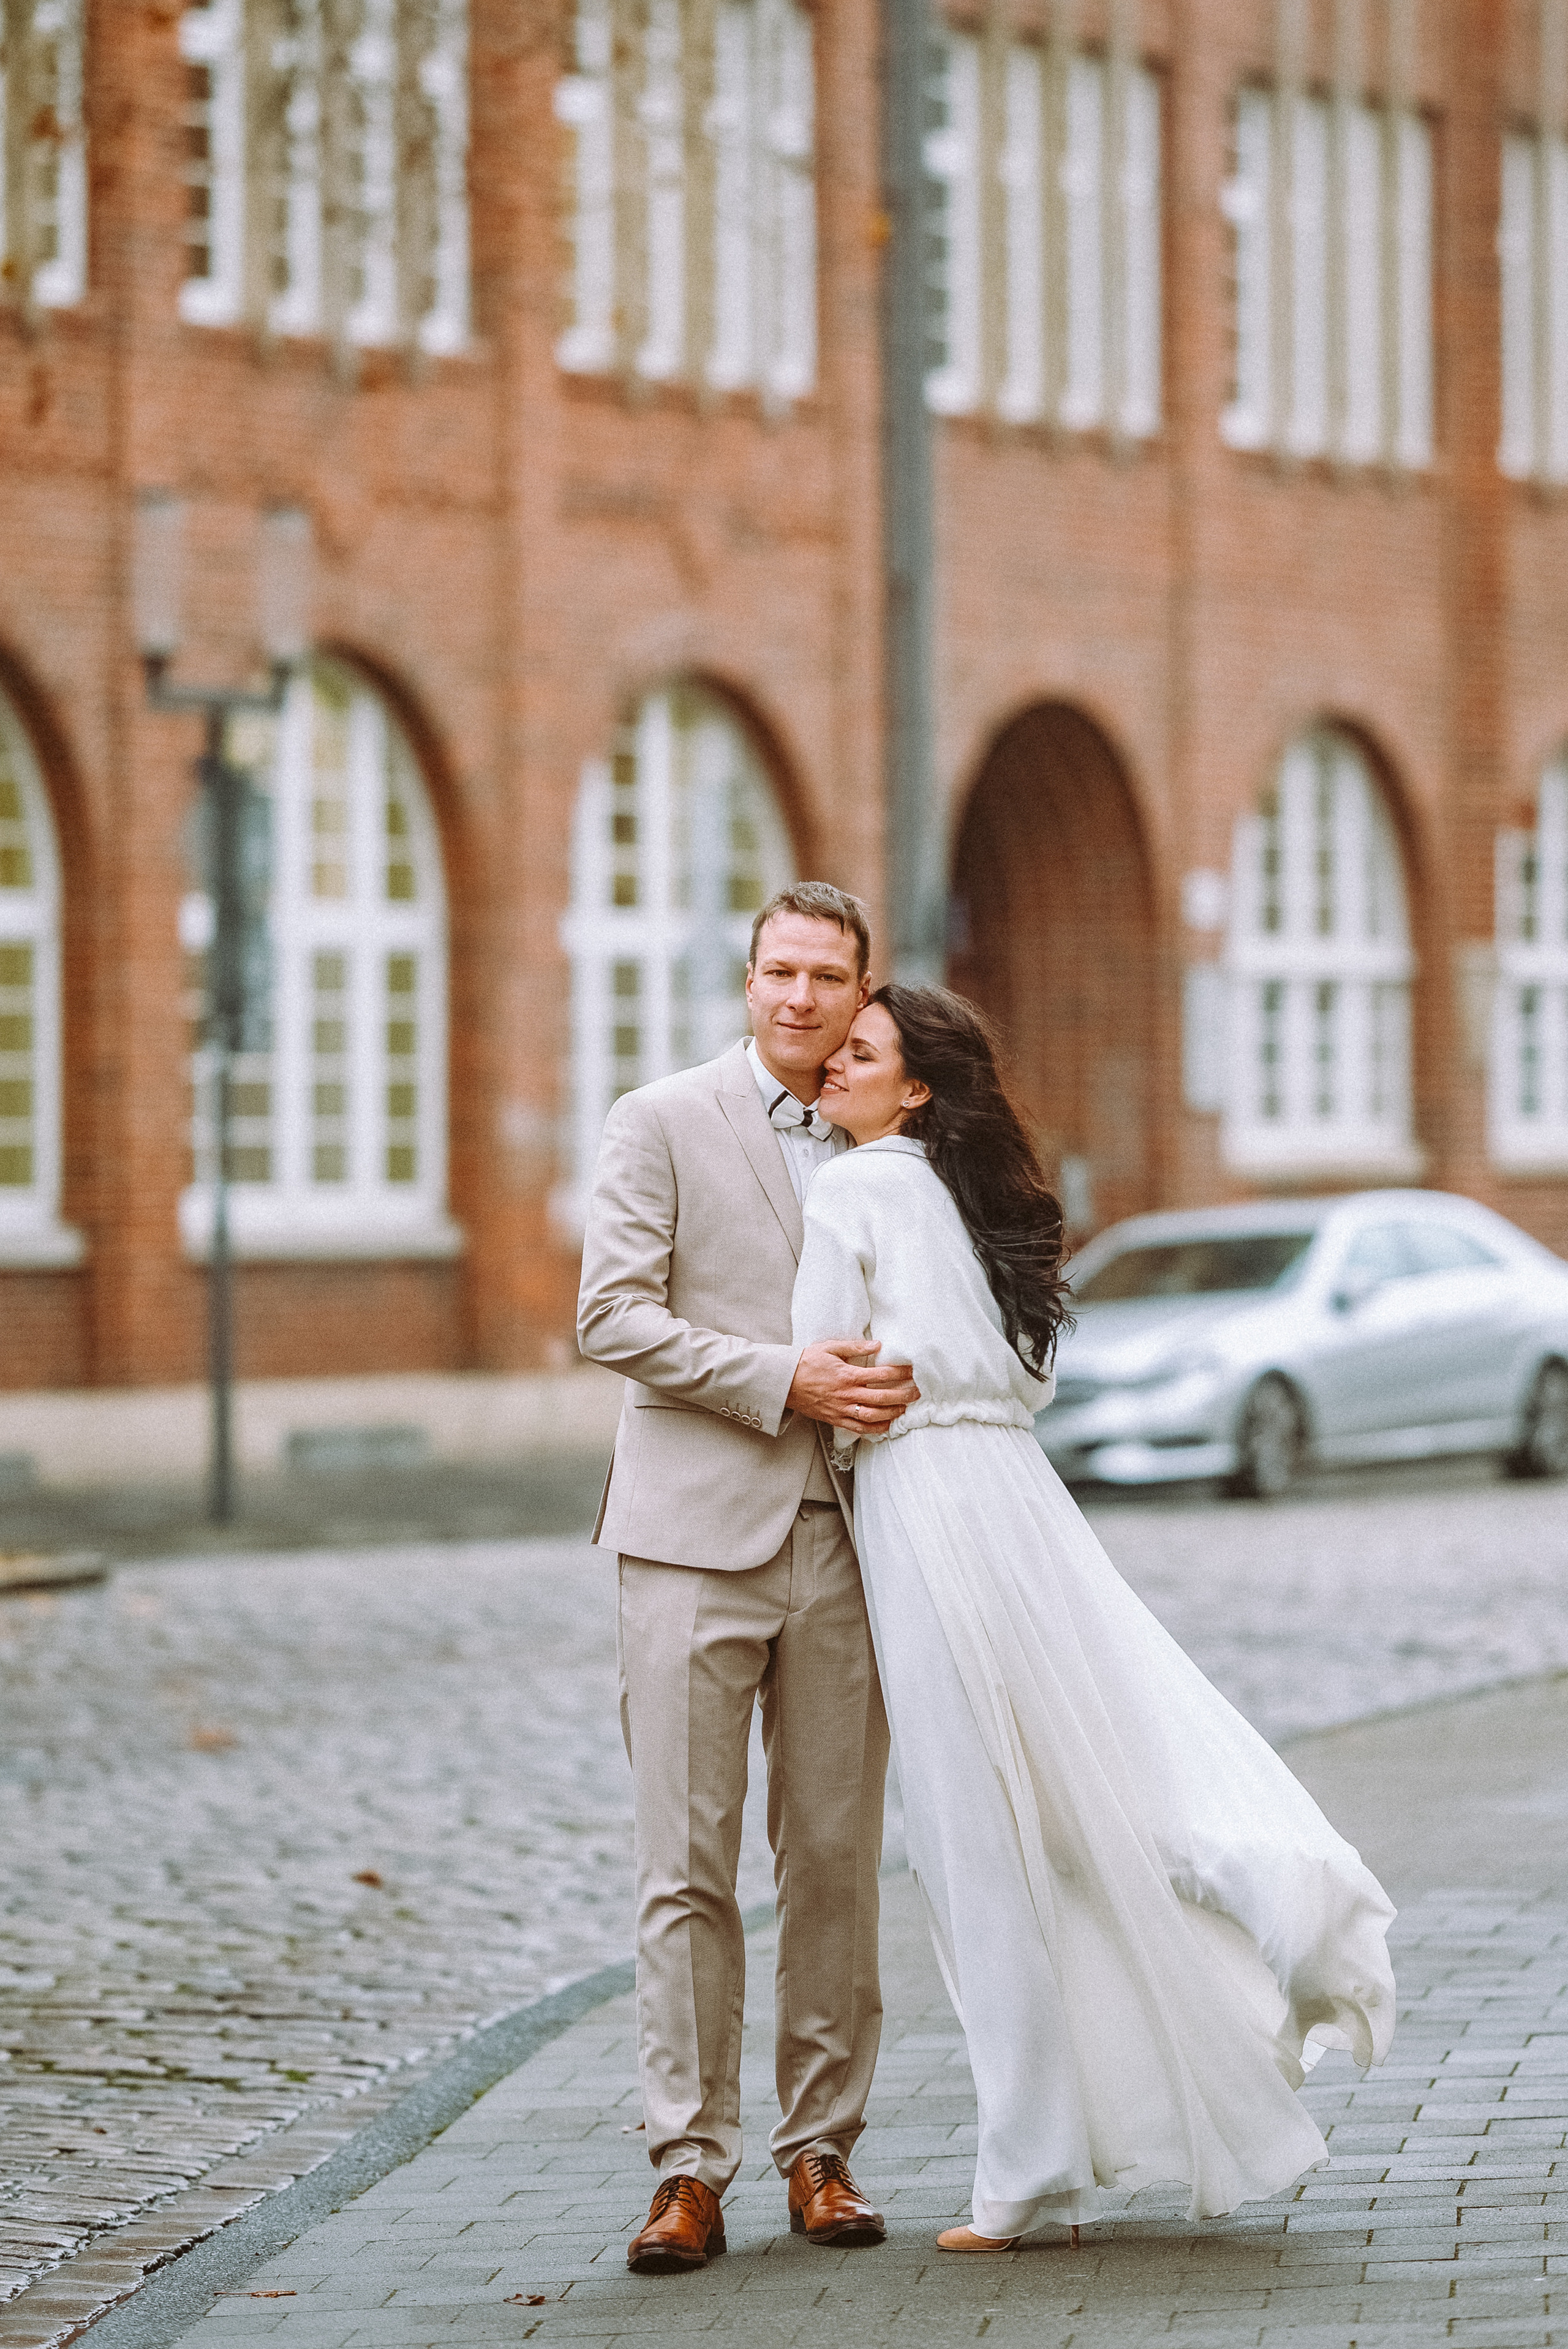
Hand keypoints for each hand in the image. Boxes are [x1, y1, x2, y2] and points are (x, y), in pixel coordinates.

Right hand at [787, 1338, 920, 1430]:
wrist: (784, 1381)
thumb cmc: (806, 1362)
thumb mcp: (830, 1347)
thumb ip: (855, 1346)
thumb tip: (877, 1344)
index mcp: (847, 1374)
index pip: (881, 1374)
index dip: (900, 1373)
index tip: (912, 1371)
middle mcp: (847, 1394)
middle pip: (882, 1397)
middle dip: (903, 1395)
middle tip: (917, 1393)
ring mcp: (841, 1409)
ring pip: (873, 1415)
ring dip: (892, 1413)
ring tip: (906, 1409)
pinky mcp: (835, 1419)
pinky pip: (858, 1428)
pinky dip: (875, 1429)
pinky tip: (887, 1426)